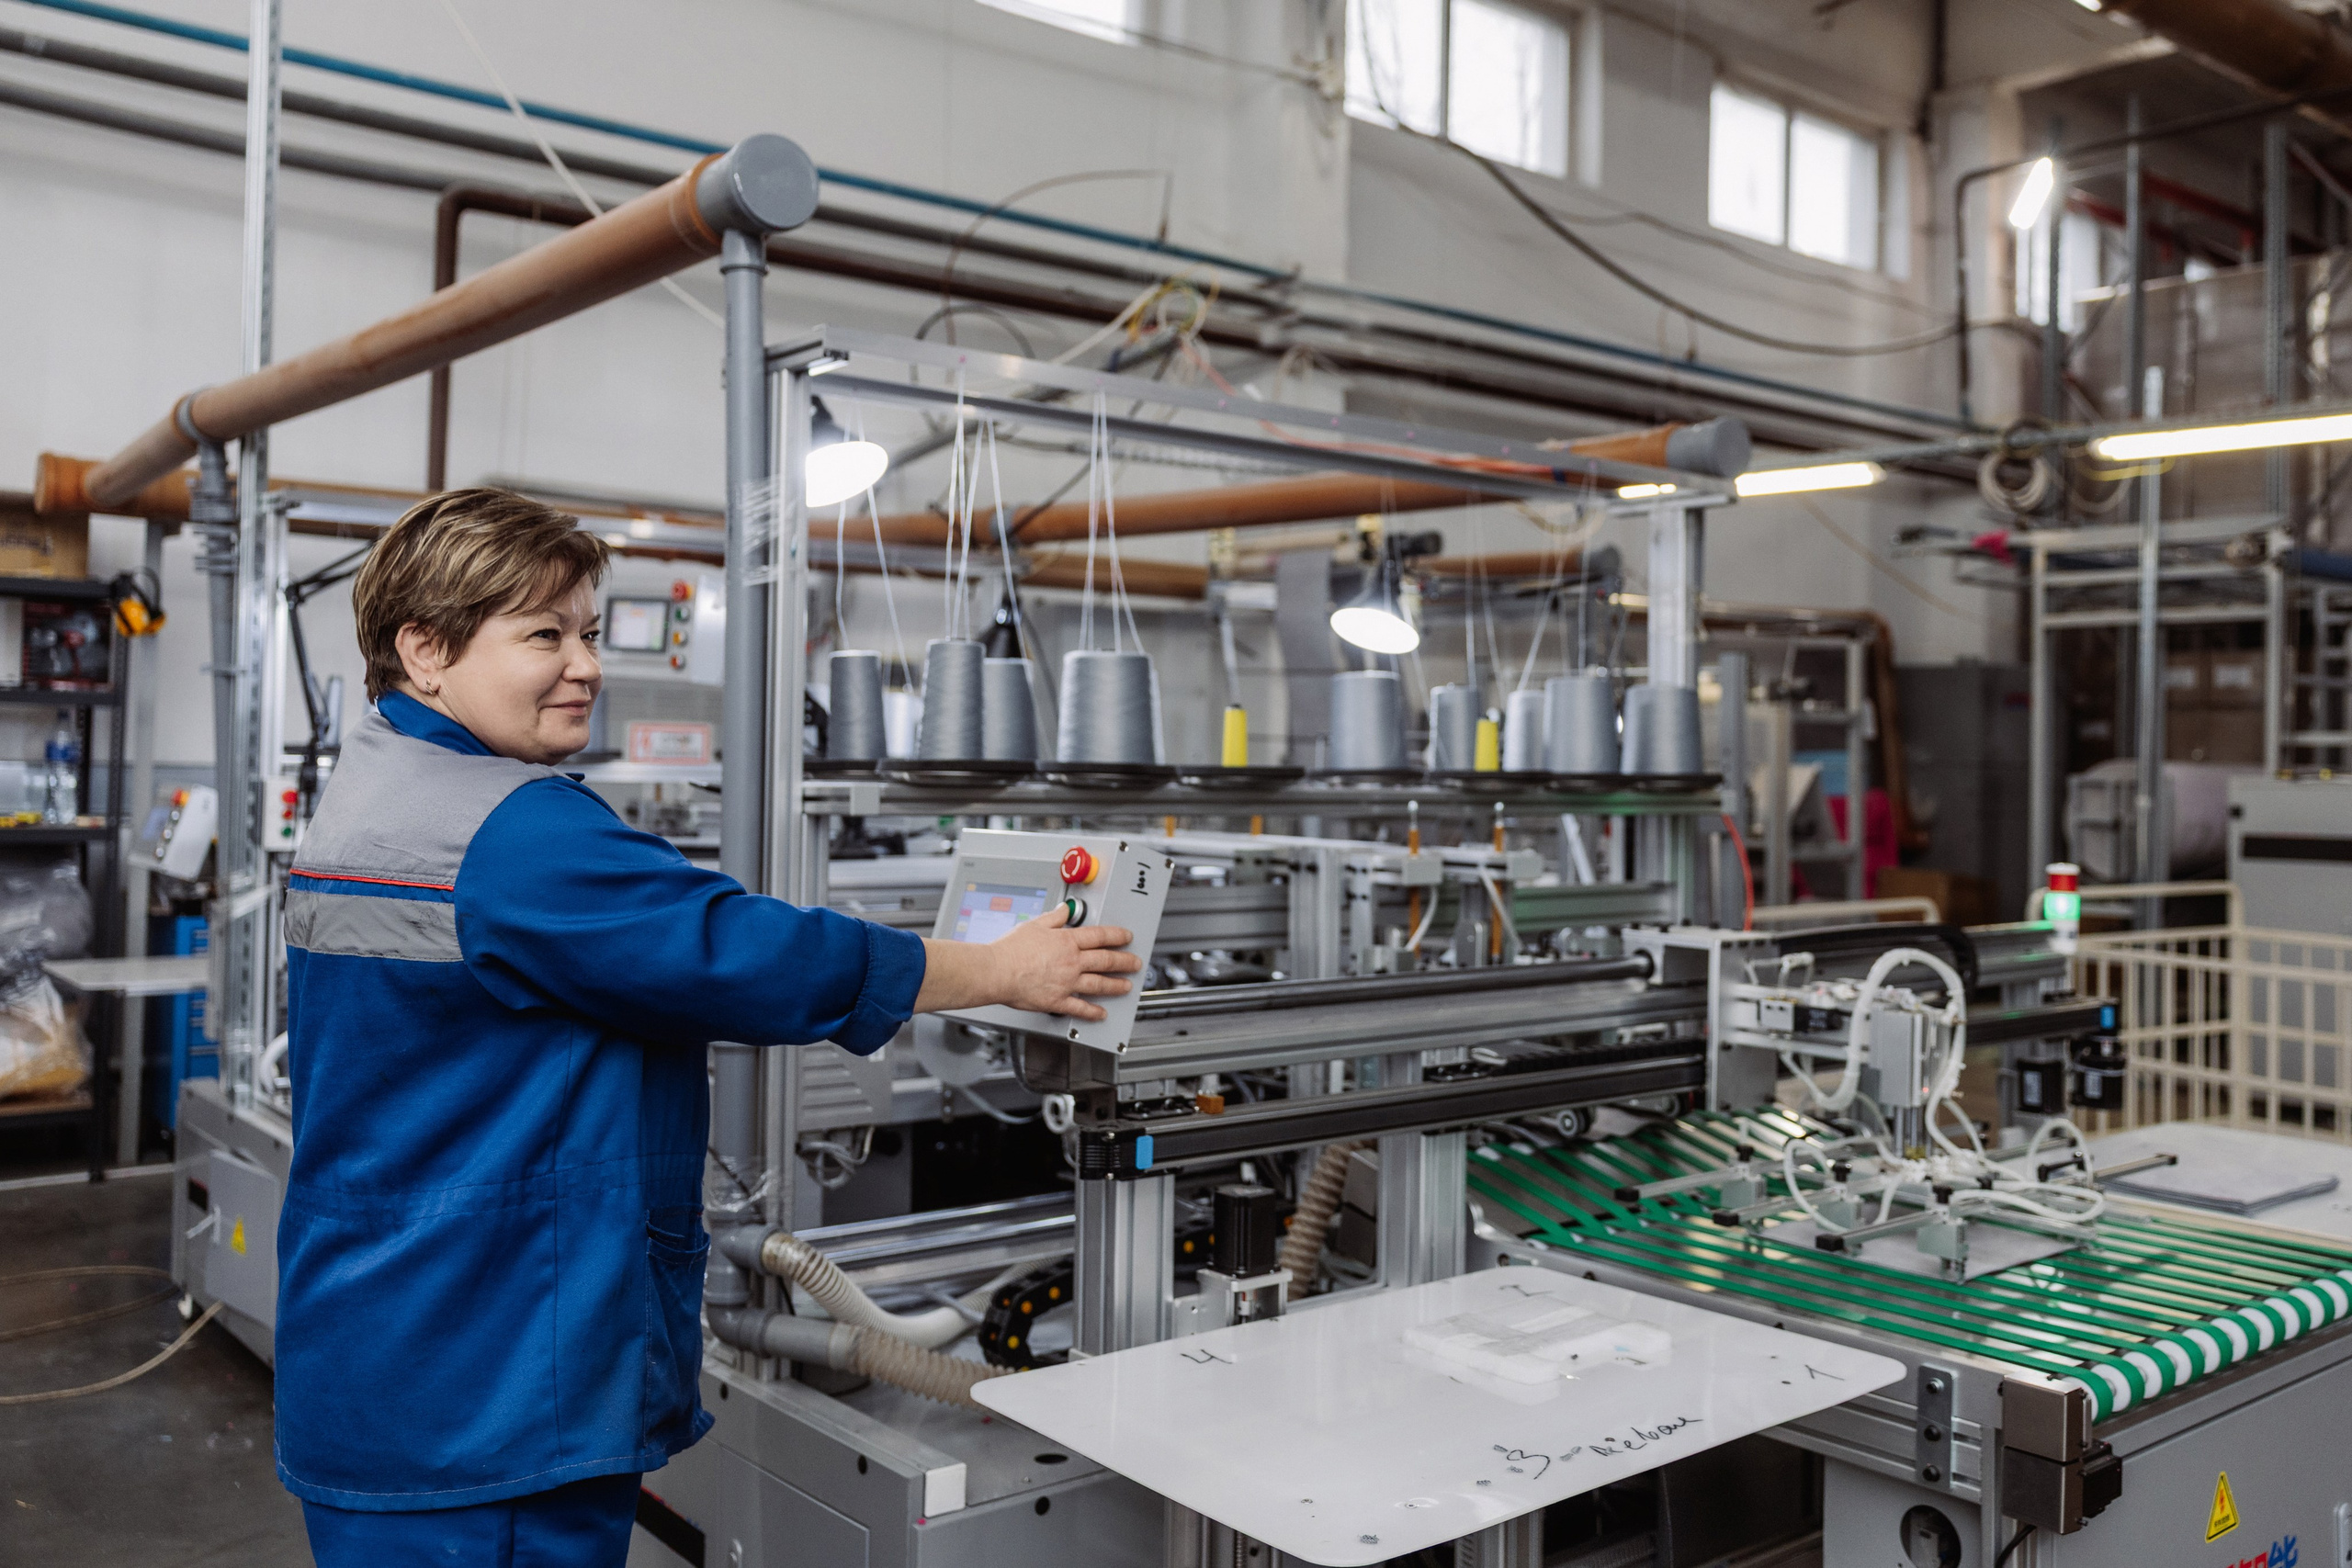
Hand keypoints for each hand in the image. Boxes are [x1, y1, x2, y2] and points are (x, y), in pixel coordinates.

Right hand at [914, 906, 1144, 1021]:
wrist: (996, 971)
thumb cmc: (1010, 949)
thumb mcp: (1034, 924)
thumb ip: (1054, 917)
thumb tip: (1067, 910)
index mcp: (1066, 941)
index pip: (1099, 936)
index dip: (1117, 936)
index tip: (1126, 937)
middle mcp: (1071, 962)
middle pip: (1105, 960)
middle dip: (1124, 961)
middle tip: (1136, 963)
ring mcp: (1066, 982)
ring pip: (1099, 984)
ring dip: (1116, 985)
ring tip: (1126, 986)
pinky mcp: (1057, 1000)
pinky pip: (1080, 1007)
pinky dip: (1093, 1011)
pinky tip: (1101, 1013)